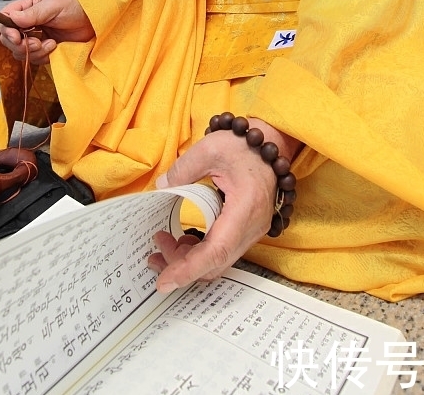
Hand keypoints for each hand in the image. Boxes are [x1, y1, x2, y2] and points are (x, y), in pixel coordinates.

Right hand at [0, 0, 95, 64]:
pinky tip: (54, 47)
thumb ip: (33, 13)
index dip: (6, 30)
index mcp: (26, 9)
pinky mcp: (43, 49)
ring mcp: (34, 38)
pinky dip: (42, 56)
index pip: (5, 20)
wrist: (92, 21)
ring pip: (20, 52)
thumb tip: (13, 18)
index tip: (16, 37)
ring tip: (51, 43)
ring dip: (34, 52)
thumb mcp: (54, 5)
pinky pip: (33, 59)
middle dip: (20, 45)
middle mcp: (26, 24)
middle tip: (37, 43)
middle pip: (8, 39)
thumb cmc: (74, 6)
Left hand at [147, 126, 281, 292]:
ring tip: (163, 244)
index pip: (216, 251)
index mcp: (245, 207)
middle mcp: (253, 226)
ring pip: (219, 260)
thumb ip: (182, 169)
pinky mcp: (248, 229)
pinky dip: (201, 251)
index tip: (165, 281)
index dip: (189, 269)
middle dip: (182, 265)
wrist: (269, 141)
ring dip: (190, 259)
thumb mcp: (209, 148)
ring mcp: (253, 230)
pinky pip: (223, 250)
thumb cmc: (242, 144)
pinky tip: (183, 240)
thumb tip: (161, 187)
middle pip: (216, 262)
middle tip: (154, 254)